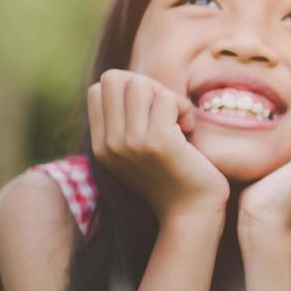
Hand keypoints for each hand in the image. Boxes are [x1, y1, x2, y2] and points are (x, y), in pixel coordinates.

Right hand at [88, 69, 229, 224]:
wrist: (191, 212)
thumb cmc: (174, 175)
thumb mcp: (139, 148)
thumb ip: (127, 120)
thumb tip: (129, 79)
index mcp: (101, 145)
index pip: (99, 88)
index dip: (130, 90)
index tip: (152, 114)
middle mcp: (109, 143)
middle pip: (115, 79)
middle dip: (147, 86)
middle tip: (166, 112)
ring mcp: (131, 143)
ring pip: (139, 83)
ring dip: (166, 95)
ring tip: (178, 120)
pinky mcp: (157, 142)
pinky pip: (167, 98)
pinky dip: (183, 107)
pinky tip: (189, 130)